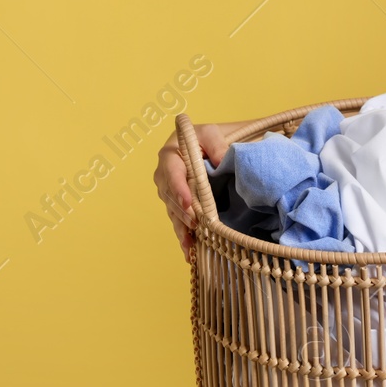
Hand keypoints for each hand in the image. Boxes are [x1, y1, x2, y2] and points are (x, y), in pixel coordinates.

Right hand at [154, 122, 230, 259]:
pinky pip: (178, 221)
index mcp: (170, 155)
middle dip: (182, 212)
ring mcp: (169, 192)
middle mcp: (164, 175)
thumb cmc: (209, 137)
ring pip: (173, 212)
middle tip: (195, 224)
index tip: (188, 203)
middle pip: (170, 197)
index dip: (179, 190)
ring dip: (182, 228)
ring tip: (191, 244)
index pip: (172, 173)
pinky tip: (189, 252)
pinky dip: (184, 236)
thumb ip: (216, 145)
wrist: (210, 145)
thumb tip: (220, 161)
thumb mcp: (212, 133)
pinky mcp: (177, 205)